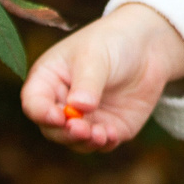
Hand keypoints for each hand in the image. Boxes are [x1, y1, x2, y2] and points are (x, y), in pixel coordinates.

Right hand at [20, 2, 183, 151]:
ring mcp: (85, 118)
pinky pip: (102, 143)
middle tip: (80, 129)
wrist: (149, 43)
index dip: (41, 113)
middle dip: (65, 133)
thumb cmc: (112, 41)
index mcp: (48, 80)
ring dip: (84, 141)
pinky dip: (104, 143)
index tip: (58, 116)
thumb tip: (78, 108)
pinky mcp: (108, 126)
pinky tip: (111, 135)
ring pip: (76, 140)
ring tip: (98, 134)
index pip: (34, 103)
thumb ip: (86, 83)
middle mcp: (62, 103)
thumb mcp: (95, 56)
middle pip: (53, 129)